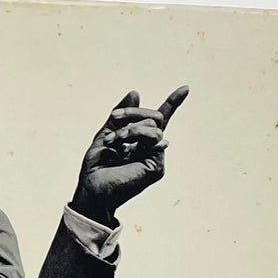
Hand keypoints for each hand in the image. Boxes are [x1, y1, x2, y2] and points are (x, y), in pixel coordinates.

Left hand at [70, 86, 188, 226]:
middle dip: (132, 113)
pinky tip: (123, 148)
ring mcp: (155, 157)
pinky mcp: (156, 167)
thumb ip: (120, 116)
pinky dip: (136, 136)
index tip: (185, 88)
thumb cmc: (96, 168)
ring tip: (113, 141)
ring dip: (130, 128)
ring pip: (154, 126)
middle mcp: (149, 148)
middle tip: (114, 118)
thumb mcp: (105, 135)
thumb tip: (136, 92)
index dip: (172, 103)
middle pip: (154, 117)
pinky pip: (155, 139)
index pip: (158, 120)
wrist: (92, 189)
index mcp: (138, 141)